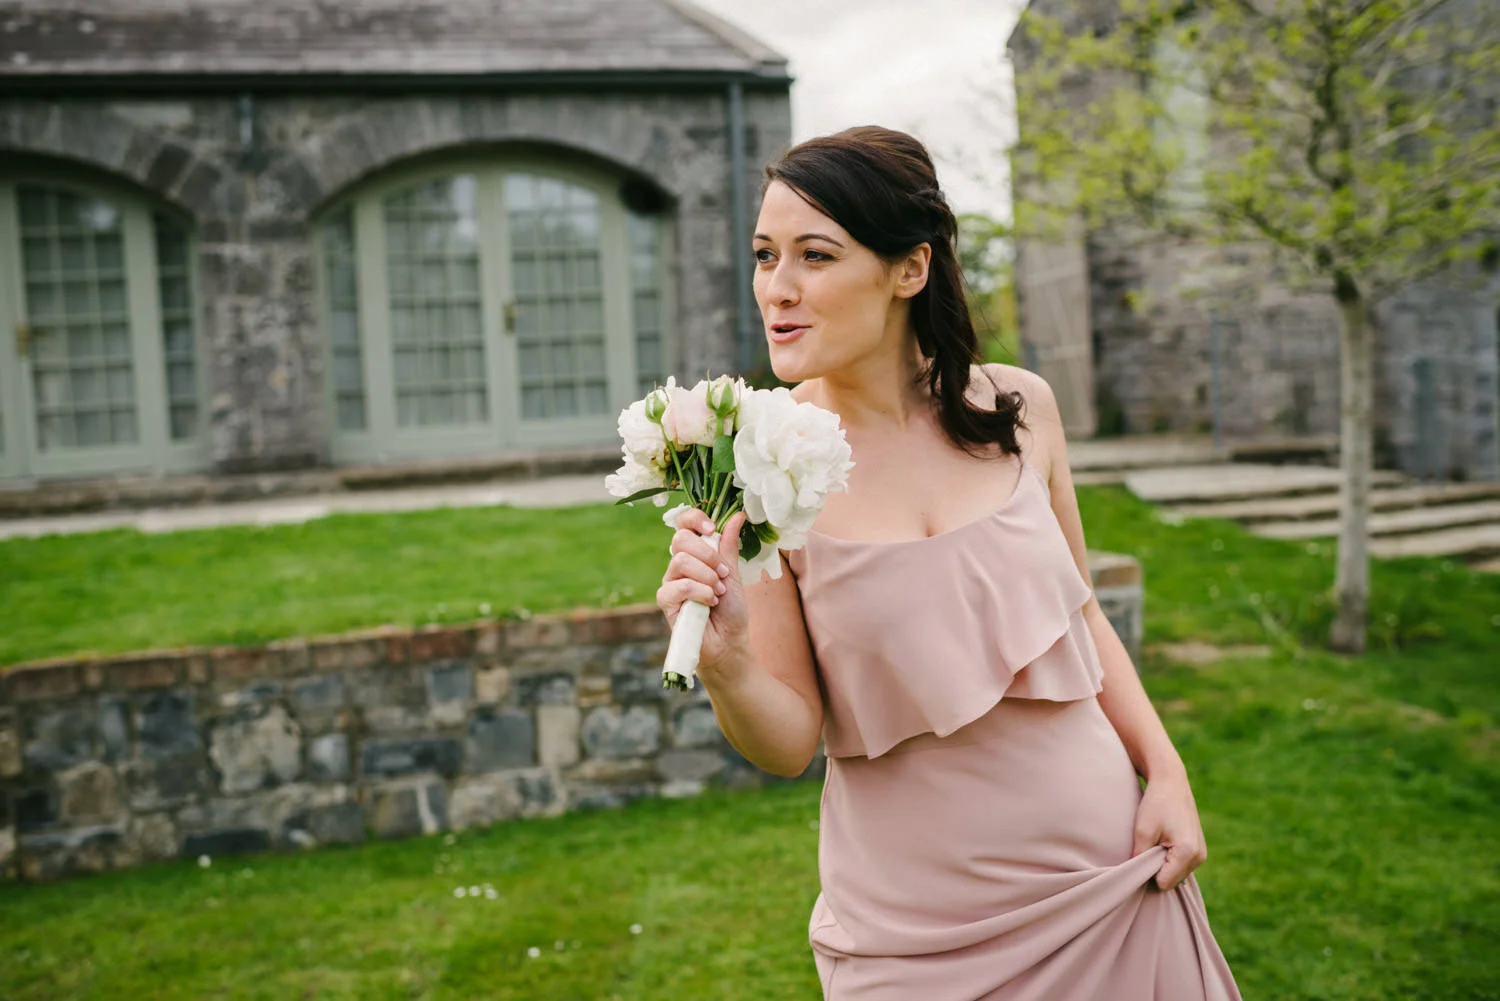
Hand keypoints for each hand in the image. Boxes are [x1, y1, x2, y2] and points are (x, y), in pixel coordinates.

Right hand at [655, 508, 751, 680]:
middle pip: (680, 539)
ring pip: (680, 561)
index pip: (684, 524)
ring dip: (706, 576)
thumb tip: (738, 515)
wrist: (729, 641)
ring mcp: (670, 582)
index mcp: (694, 554)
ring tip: (718, 592)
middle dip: (707, 554)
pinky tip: (710, 603)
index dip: (695, 519)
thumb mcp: (733, 572)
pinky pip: (679, 586)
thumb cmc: (730, 608)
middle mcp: (678, 565)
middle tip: (722, 573)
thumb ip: (729, 545)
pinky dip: (700, 592)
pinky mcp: (665, 601)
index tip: (711, 529)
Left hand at [1131, 772, 1207, 891]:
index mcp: (1187, 852)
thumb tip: (1134, 877)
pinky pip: (1181, 866)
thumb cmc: (1156, 804)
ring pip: (1176, 875)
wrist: (1171, 782)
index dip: (1148, 873)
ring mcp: (1202, 853)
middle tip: (1149, 845)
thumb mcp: (1142, 831)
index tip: (1141, 854)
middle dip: (1157, 869)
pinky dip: (1170, 859)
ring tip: (1157, 841)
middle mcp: (1199, 856)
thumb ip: (1139, 857)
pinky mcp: (1200, 849)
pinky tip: (1164, 841)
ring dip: (1164, 864)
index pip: (1164, 883)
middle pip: (1171, 881)